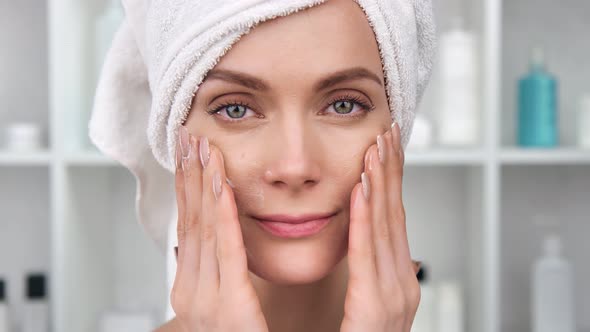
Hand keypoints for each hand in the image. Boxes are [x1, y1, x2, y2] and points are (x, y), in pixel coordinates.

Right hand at [170, 126, 268, 331]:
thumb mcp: (226, 301)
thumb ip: (222, 269)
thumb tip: (220, 235)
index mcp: (192, 286)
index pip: (191, 224)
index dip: (189, 184)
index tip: (190, 151)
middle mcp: (192, 290)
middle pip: (192, 220)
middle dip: (190, 175)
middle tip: (190, 135)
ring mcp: (205, 301)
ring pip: (205, 229)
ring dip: (204, 184)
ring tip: (203, 146)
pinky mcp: (230, 311)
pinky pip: (227, 254)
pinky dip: (223, 217)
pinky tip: (222, 186)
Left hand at [341, 122, 420, 331]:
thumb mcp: (368, 301)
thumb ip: (372, 270)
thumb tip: (381, 244)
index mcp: (396, 280)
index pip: (392, 219)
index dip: (390, 180)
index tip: (384, 147)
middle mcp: (401, 284)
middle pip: (394, 216)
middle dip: (391, 172)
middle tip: (387, 131)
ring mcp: (394, 297)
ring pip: (385, 228)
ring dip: (381, 184)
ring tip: (376, 146)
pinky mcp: (376, 309)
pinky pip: (368, 256)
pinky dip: (366, 220)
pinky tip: (363, 189)